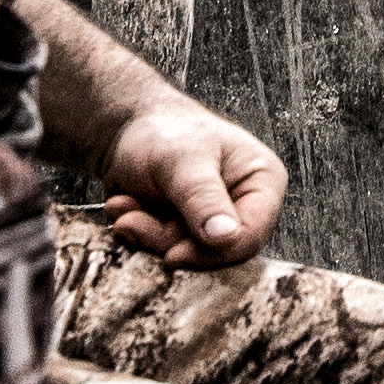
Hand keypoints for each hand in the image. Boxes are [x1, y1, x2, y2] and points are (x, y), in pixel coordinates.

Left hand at [89, 93, 287, 266]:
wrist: (126, 128)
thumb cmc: (163, 130)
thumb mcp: (182, 159)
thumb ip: (202, 197)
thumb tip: (226, 238)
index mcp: (262, 183)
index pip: (251, 235)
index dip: (214, 252)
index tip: (173, 254)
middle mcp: (244, 206)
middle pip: (217, 251)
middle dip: (169, 241)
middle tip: (130, 222)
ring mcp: (213, 223)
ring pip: (187, 254)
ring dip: (147, 235)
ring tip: (121, 206)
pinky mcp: (186, 233)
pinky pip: (165, 250)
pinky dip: (139, 234)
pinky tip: (122, 208)